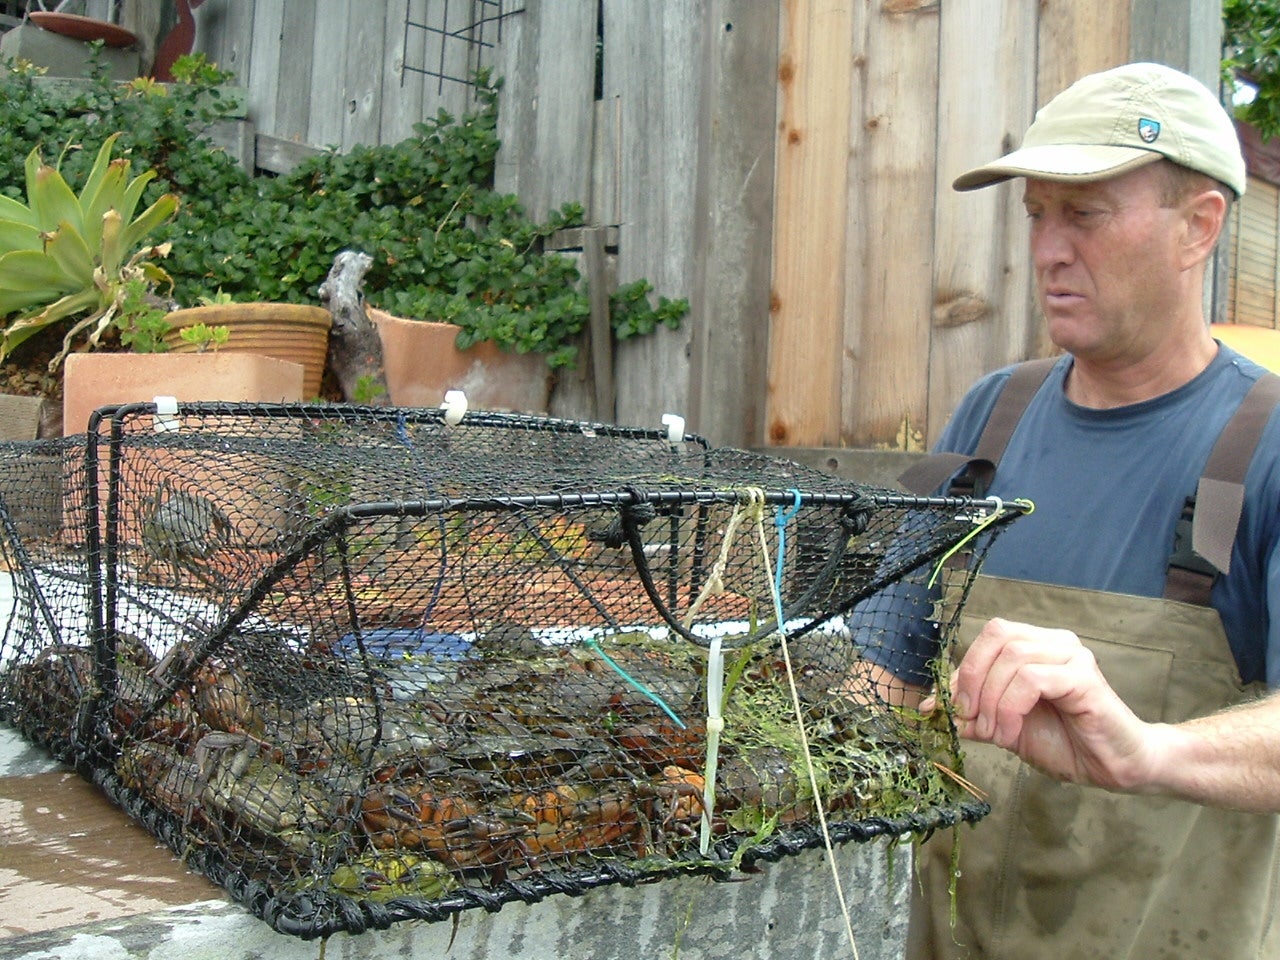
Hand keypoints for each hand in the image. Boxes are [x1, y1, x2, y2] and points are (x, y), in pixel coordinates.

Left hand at [924, 618, 1154, 790]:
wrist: (1114, 767)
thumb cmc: (1065, 743)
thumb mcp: (1004, 727)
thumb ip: (972, 714)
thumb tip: (931, 707)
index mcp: (1035, 646)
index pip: (987, 637)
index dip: (962, 670)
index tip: (949, 708)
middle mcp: (1054, 642)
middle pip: (996, 637)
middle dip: (973, 680)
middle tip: (971, 719)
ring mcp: (1072, 656)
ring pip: (1011, 659)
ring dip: (991, 701)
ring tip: (995, 733)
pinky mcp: (1084, 677)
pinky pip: (1032, 679)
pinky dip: (1010, 707)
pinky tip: (1010, 732)